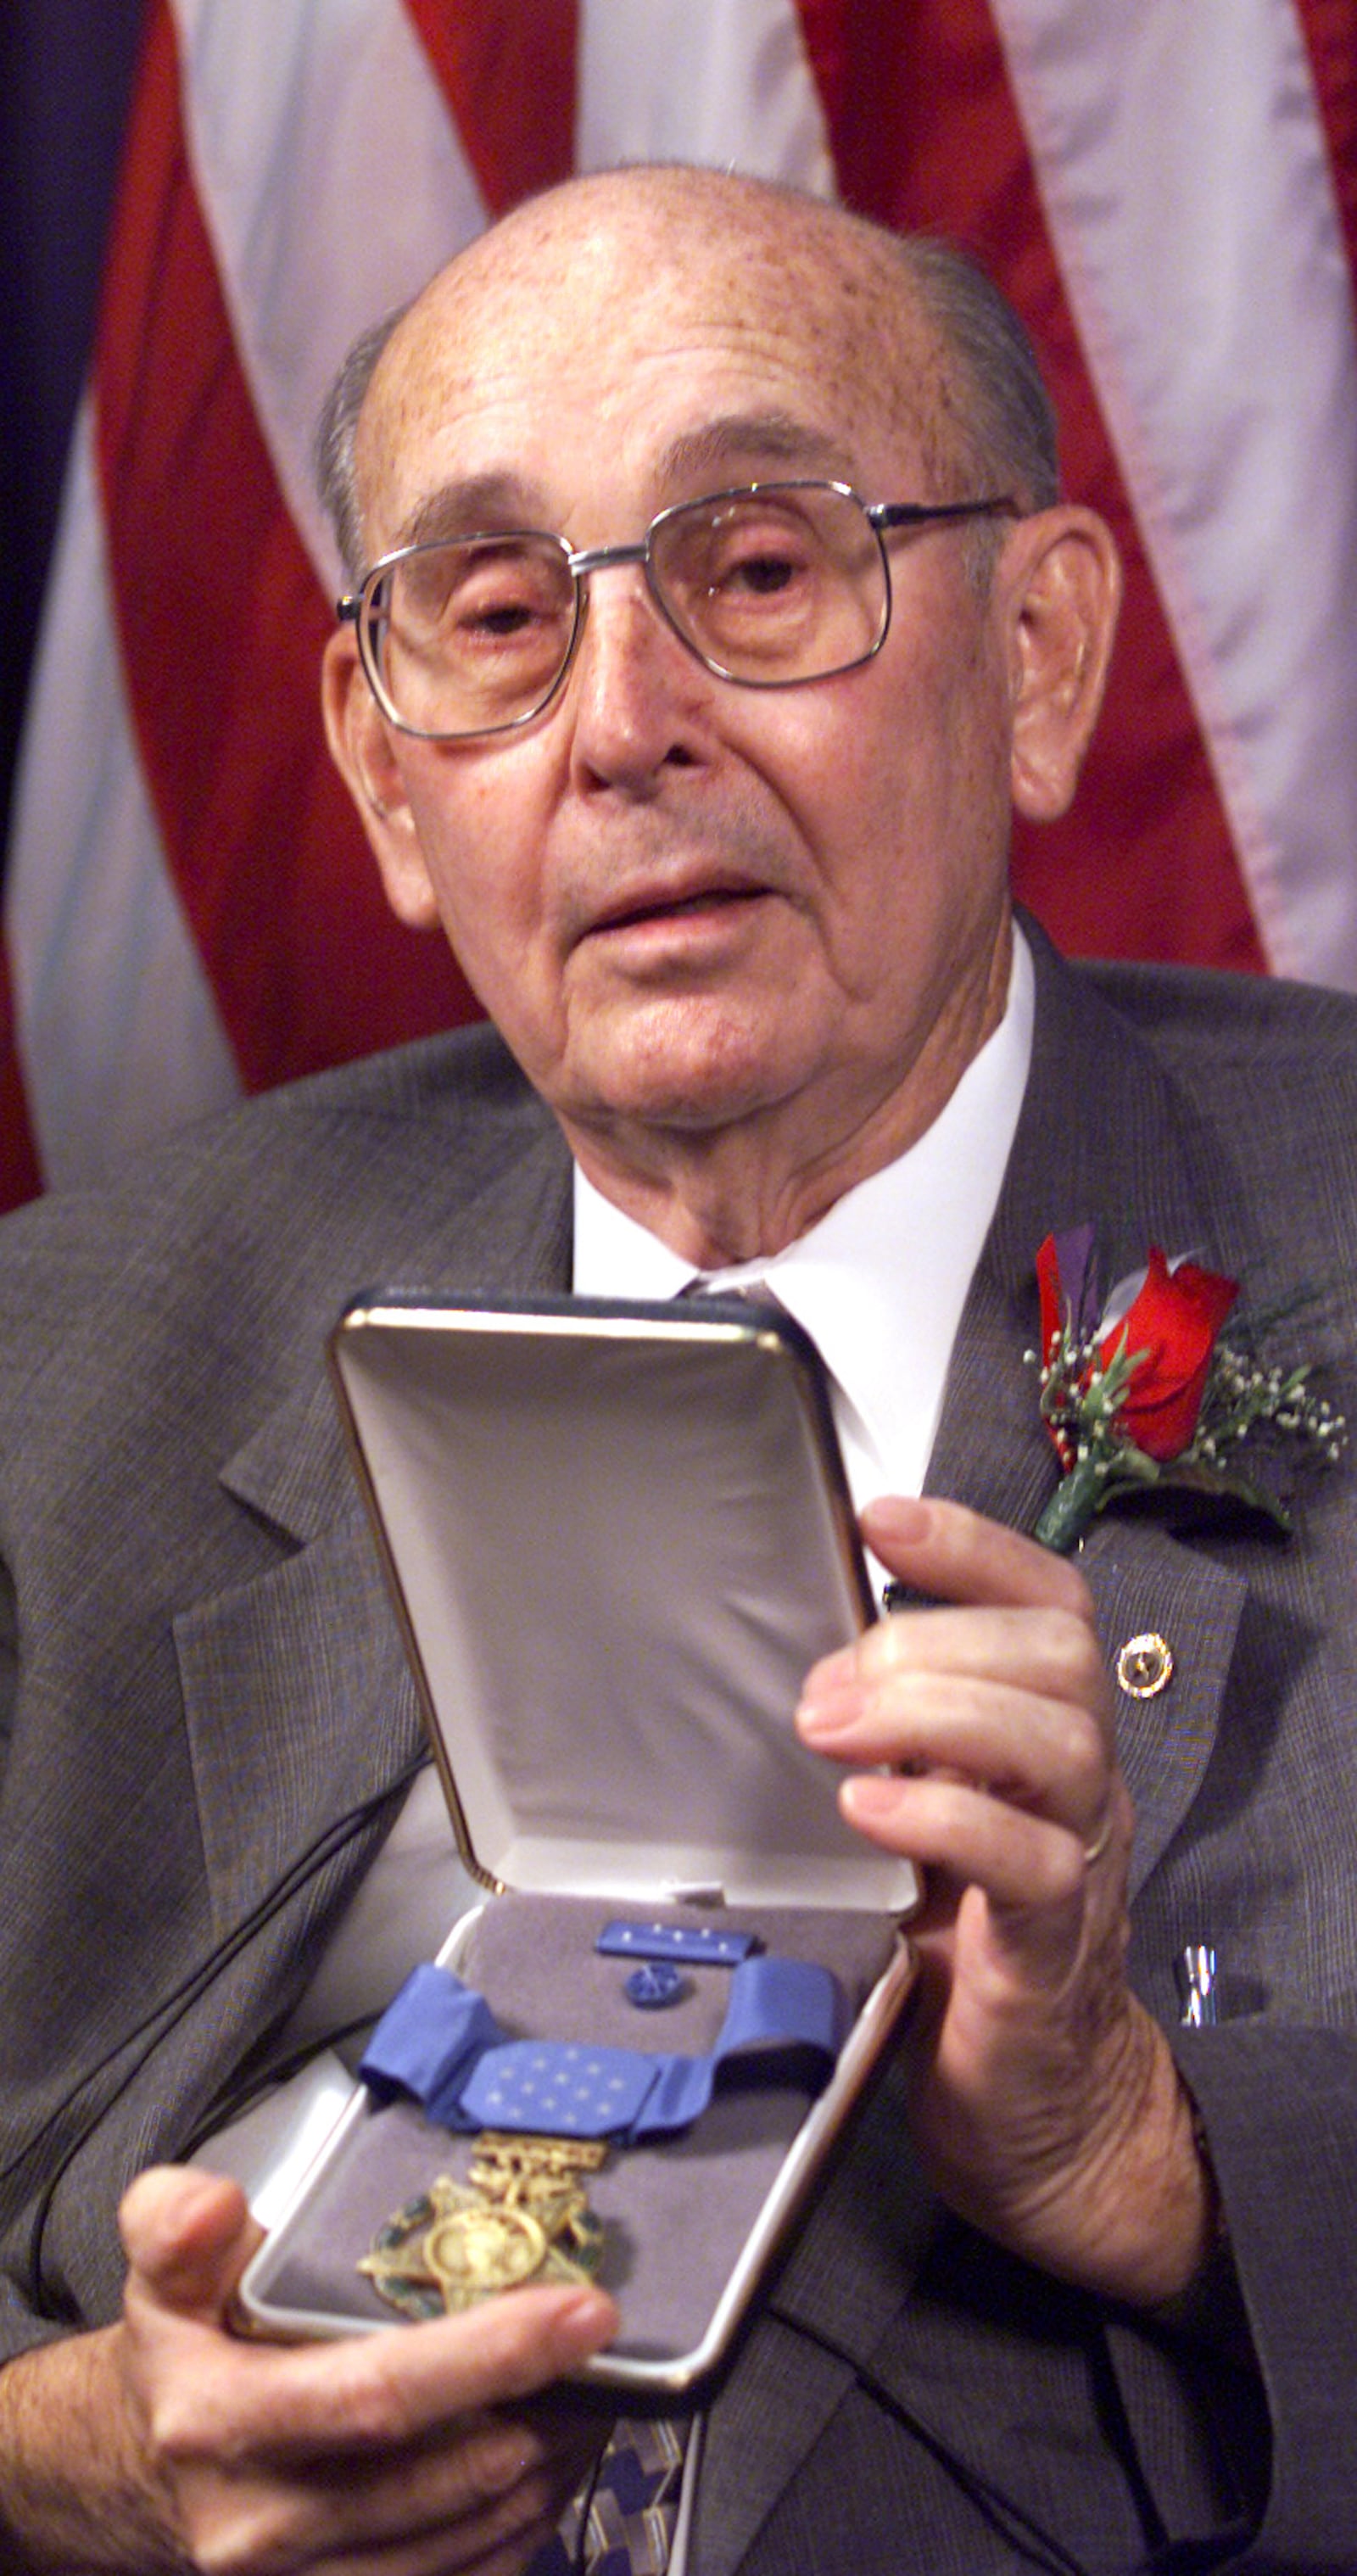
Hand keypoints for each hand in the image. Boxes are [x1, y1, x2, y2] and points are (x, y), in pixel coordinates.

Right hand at [0, 2165, 616, 2573]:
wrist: (141, 2475)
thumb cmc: (185, 2354)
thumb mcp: (165, 2271)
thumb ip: (176, 2221)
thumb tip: (215, 2204)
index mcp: (221, 2423)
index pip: (379, 2395)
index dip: (492, 2355)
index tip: (584, 2311)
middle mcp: (263, 2522)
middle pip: (447, 2476)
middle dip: (551, 2411)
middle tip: (613, 2350)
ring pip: (471, 2536)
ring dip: (553, 2465)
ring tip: (595, 2393)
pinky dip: (527, 2522)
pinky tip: (550, 2459)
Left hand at [796, 1494, 1211, 2305]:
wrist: (1030, 2108)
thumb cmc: (959, 1947)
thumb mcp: (919, 1814)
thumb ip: (884, 1738)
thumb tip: (789, 1658)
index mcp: (1043, 1735)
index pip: (1048, 1604)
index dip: (974, 1547)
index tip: (879, 1519)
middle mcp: (1077, 1785)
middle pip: (1058, 1656)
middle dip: (934, 1641)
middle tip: (825, 1689)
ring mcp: (1078, 1864)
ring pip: (1058, 1741)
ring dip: (933, 1714)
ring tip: (831, 1732)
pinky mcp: (1049, 1952)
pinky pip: (1033, 1863)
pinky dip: (946, 1817)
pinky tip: (869, 1810)